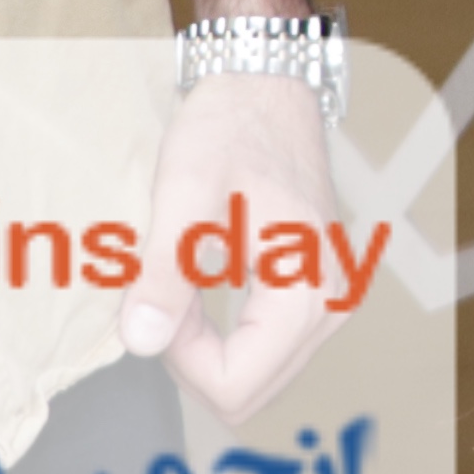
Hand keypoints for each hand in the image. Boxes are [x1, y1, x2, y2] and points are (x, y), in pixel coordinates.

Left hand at [120, 66, 344, 419]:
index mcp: (307, 289)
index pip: (235, 383)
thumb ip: (164, 273)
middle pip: (250, 391)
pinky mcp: (316, 292)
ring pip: (258, 375)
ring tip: (183, 287)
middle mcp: (332, 305)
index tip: (158, 305)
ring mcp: (330, 301)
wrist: (265, 83)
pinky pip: (267, 348)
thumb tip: (142, 342)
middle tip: (165, 298)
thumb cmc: (229, 127)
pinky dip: (224, 336)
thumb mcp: (185, 193)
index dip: (178, 361)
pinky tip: (201, 288)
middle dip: (193, 360)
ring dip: (208, 350)